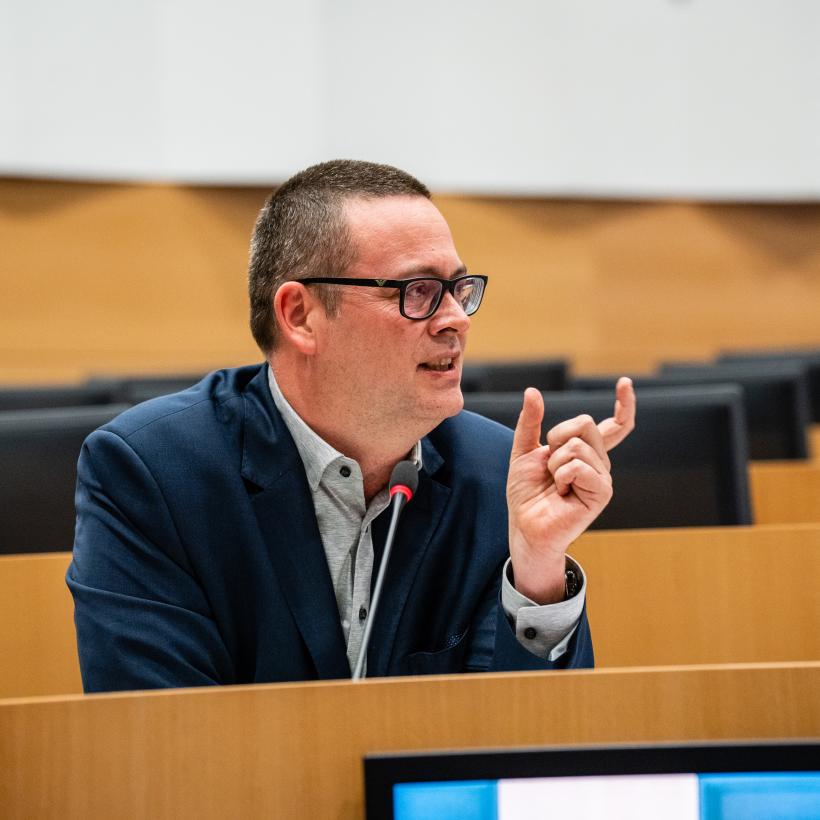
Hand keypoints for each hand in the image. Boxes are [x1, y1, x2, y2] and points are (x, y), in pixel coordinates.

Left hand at [506, 377, 635, 603]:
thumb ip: (530, 422)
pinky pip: (579, 466)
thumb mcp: (523, 451)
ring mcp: (603, 477)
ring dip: (555, 463)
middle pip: (585, 422)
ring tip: (556, 484)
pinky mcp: (602, 493)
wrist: (525, 525)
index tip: (626, 383)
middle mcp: (600, 462)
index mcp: (586, 452)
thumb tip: (533, 391)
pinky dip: (562, 475)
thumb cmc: (526, 493)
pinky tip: (563, 492)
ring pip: (578, 445)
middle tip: (550, 466)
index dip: (624, 404)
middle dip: (556, 438)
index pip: (615, 425)